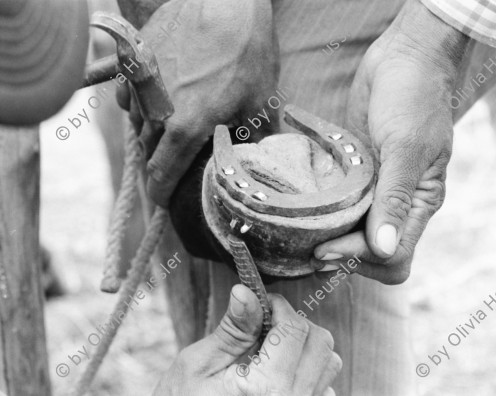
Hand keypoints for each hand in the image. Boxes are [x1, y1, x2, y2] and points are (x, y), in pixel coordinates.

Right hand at [118, 0, 278, 206]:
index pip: (160, 176)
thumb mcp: (260, 104)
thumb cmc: (247, 52)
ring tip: (174, 132)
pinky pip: (129, 96)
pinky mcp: (134, 61)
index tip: (166, 202)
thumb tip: (253, 168)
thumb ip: (251, 143)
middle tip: (179, 166)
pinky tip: (159, 103)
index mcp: (185, 128)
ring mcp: (141, 83)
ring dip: (152, 136)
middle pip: (149, 153)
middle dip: (162, 164)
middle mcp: (156, 109)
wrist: (226, 1)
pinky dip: (140, 106)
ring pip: (138, 125)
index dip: (162, 195)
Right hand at [153, 285, 341, 395]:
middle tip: (268, 325)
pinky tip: (282, 374)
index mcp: (267, 388)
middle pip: (319, 342)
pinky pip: (325, 388)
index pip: (294, 329)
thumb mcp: (198, 365)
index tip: (264, 303)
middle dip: (296, 324)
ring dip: (307, 347)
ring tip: (274, 350)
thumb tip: (246, 291)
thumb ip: (232, 329)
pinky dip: (310, 373)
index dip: (280, 306)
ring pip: (329, 363)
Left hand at [314, 0, 468, 283]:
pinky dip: (325, 213)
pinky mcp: (359, 174)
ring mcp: (377, 190)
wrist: (405, 57)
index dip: (359, 259)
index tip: (325, 246)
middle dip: (343, 255)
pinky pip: (342, 205)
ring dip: (330, 237)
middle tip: (306, 246)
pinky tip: (303, 210)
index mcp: (421, 203)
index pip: (393, 256)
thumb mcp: (406, 148)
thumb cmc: (413, 97)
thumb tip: (385, 249)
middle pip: (373, 254)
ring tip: (299, 234)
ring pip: (355, 232)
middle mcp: (400, 204)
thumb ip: (396, 199)